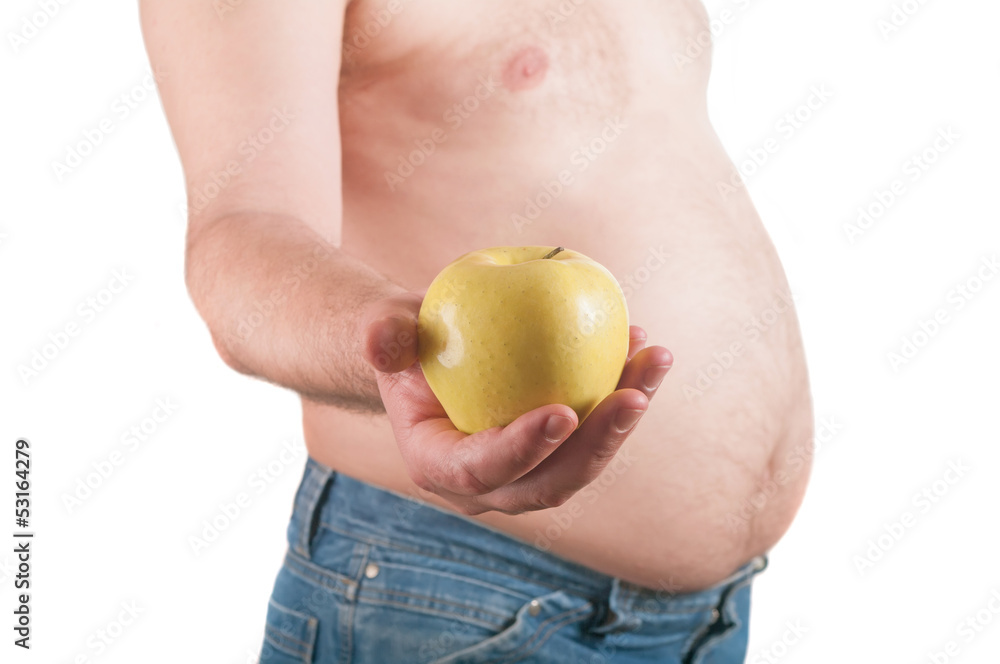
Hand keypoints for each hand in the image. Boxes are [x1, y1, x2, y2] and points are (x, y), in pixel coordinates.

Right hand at [361, 293, 672, 514]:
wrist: (430, 353)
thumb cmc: (407, 337)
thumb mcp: (385, 326)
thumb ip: (381, 333)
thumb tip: (383, 343)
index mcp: (438, 464)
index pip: (481, 470)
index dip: (522, 450)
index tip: (563, 411)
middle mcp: (486, 484)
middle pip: (548, 483)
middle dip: (598, 446)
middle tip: (633, 396)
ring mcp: (526, 472)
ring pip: (584, 463)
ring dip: (625, 420)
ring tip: (655, 361)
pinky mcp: (556, 452)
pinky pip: (595, 434)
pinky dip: (624, 395)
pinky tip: (645, 349)